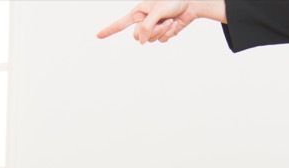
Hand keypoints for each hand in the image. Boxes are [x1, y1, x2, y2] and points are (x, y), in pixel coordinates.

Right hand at [97, 0, 223, 43]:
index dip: (109, 30)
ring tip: (170, 20)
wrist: (190, 4)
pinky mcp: (163, 33)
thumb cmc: (172, 1)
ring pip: (150, 40)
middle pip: (137, 37)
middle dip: (150, 32)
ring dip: (162, 31)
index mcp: (138, 12)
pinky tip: (174, 24)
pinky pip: (161, 41)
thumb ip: (146, 26)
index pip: (120, 23)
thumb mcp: (157, 11)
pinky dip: (168, 34)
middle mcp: (144, 21)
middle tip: (161, 21)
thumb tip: (140, 41)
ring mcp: (153, 28)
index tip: (98, 36)